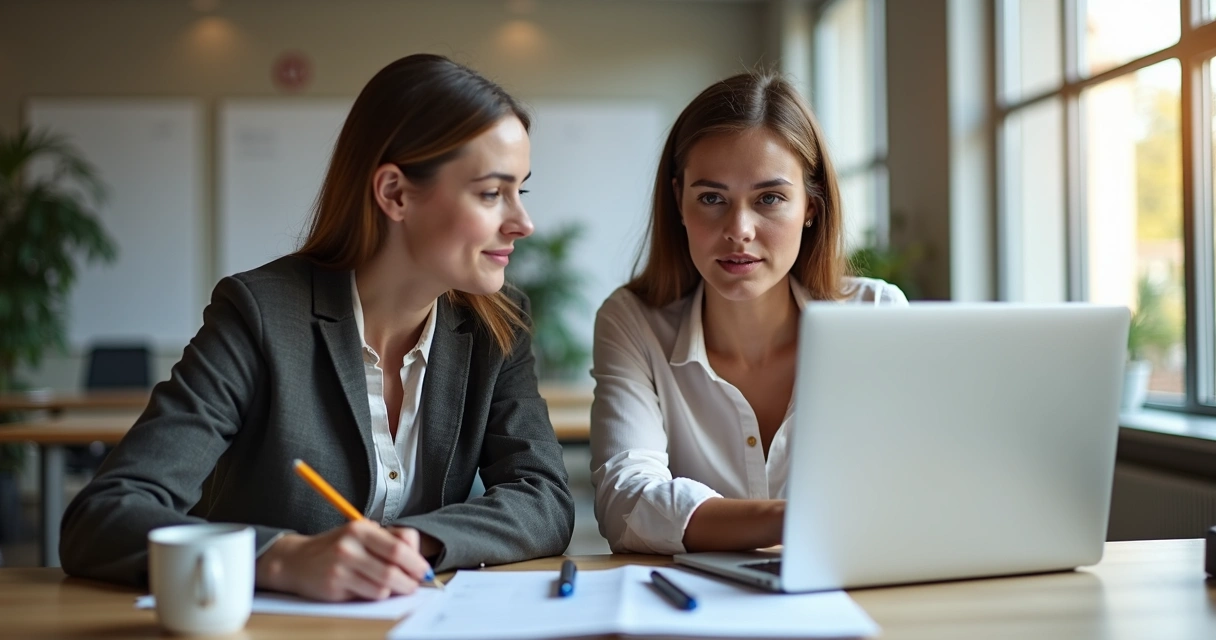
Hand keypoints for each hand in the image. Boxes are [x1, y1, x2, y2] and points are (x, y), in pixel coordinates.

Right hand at [255, 520, 432, 600]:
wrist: (296, 560)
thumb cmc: (335, 548)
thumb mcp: (360, 534)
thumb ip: (388, 540)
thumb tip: (418, 559)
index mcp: (361, 528)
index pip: (400, 544)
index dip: (417, 560)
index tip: (424, 570)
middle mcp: (351, 545)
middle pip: (395, 566)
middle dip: (412, 579)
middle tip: (417, 584)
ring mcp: (342, 566)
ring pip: (385, 585)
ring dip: (396, 590)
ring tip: (396, 588)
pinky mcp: (335, 585)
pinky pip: (370, 594)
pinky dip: (378, 595)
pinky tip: (373, 589)